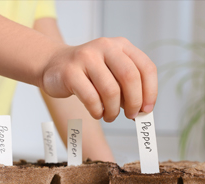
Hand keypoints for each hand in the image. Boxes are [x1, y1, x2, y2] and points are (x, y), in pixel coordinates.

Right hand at [40, 37, 156, 121]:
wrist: (53, 65)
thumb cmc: (86, 74)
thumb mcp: (111, 73)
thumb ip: (127, 87)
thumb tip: (142, 110)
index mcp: (121, 46)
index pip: (146, 68)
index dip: (150, 92)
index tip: (147, 109)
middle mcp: (105, 47)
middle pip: (130, 78)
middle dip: (134, 103)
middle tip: (131, 116)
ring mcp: (86, 58)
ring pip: (111, 91)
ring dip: (113, 111)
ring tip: (109, 116)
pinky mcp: (70, 72)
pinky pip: (91, 98)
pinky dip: (97, 111)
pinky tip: (96, 113)